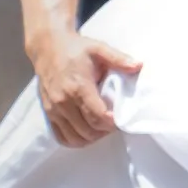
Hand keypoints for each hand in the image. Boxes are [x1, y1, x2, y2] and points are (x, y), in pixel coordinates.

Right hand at [29, 31, 141, 146]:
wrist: (48, 48)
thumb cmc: (76, 49)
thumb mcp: (99, 48)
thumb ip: (119, 59)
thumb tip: (139, 66)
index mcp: (79, 86)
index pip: (97, 116)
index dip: (111, 123)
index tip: (120, 119)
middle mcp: (64, 101)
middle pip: (88, 130)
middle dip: (104, 131)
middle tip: (114, 123)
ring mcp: (54, 109)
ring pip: (75, 137)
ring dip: (92, 137)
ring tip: (102, 127)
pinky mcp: (48, 113)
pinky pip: (61, 137)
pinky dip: (75, 140)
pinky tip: (86, 132)